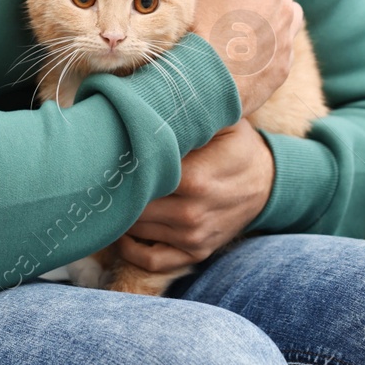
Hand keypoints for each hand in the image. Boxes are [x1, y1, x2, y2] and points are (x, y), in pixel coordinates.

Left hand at [114, 121, 274, 272]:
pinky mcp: (195, 253)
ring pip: (135, 230)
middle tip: (98, 175)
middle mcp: (191, 213)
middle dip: (115, 191)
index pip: (140, 178)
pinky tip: (122, 229)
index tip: (103, 155)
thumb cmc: (236, 145)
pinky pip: (151, 261)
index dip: (118, 167)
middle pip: (132, 206)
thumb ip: (189, 114)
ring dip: (119, 215)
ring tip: (109, 194)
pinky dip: (129, 250)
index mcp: (194, 178)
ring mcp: (193, 237)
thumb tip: (149, 102)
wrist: (266, 181)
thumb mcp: (222, 121)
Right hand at [186, 0, 302, 117]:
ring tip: (238, 21)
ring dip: (265, 11)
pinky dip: (265, 42)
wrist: (203, 83)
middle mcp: (285, 6)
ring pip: (284, 13)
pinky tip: (241, 50)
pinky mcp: (284, 65)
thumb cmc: (197, 31)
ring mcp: (288, 38)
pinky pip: (279, 45)